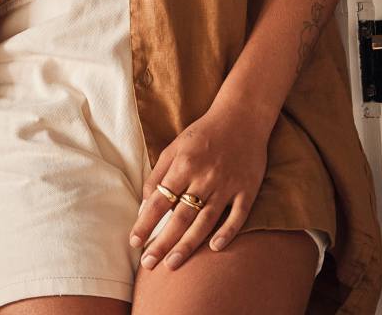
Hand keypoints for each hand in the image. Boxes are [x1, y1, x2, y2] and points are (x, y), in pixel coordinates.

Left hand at [129, 100, 272, 271]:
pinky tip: (214, 248)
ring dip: (188, 245)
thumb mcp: (175, 146)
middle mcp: (204, 176)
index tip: (134, 242)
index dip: (145, 222)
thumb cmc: (203, 133)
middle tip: (149, 264)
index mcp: (183, 164)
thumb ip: (159, 173)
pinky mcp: (247, 189)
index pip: (159, 200)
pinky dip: (227, 232)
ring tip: (173, 263)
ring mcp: (227, 185)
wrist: (241, 118)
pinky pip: (237, 216)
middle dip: (163, 242)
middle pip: (180, 216)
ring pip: (205, 221)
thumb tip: (145, 203)